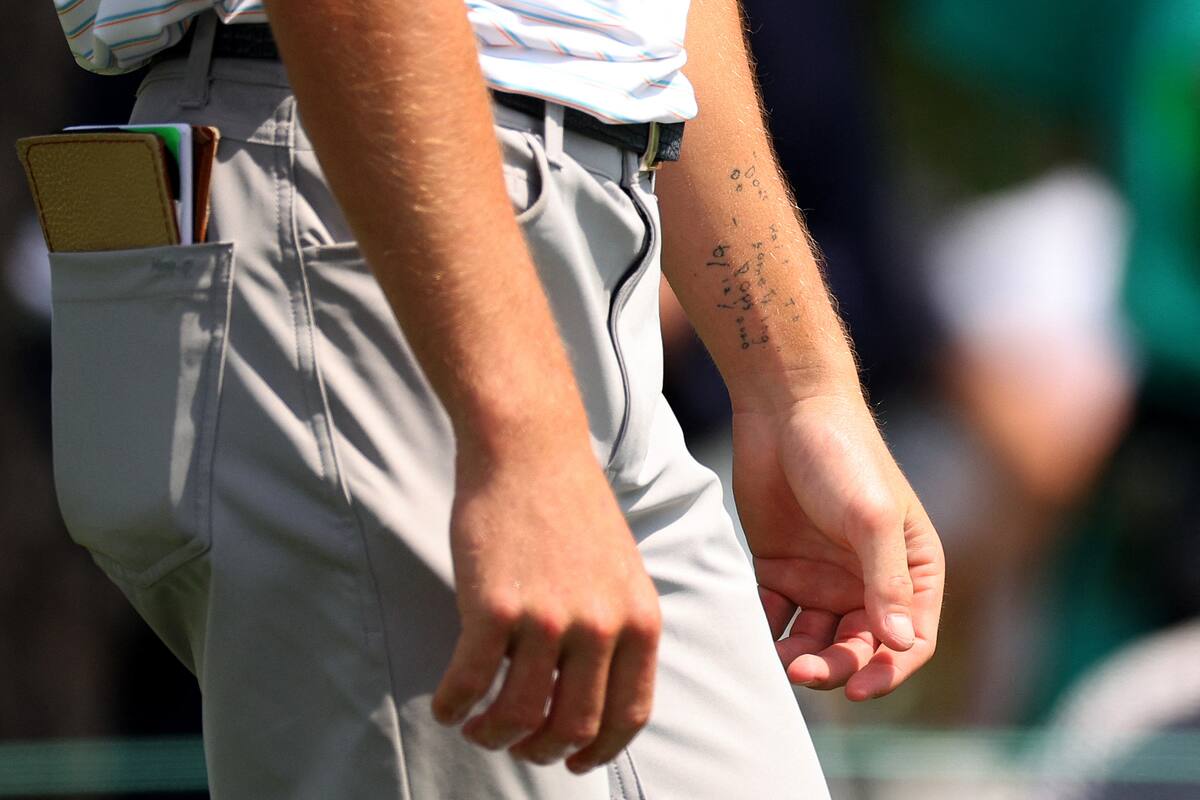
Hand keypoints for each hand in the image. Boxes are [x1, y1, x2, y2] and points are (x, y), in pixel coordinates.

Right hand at [430, 436, 660, 771]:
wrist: (529, 447)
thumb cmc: (570, 505)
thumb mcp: (620, 570)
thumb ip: (616, 628)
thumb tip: (590, 692)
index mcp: (640, 619)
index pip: (630, 715)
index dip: (600, 752)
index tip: (575, 762)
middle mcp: (602, 626)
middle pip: (575, 727)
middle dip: (542, 749)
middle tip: (516, 743)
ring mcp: (548, 618)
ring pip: (520, 716)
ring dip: (493, 735)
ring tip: (475, 727)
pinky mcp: (494, 607)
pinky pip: (470, 684)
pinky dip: (454, 706)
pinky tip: (445, 705)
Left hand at [732, 390, 943, 699]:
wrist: (784, 408)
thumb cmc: (843, 454)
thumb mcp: (871, 517)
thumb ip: (885, 581)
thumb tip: (901, 643)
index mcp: (912, 568)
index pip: (911, 640)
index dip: (889, 671)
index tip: (858, 690)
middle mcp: (869, 580)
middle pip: (859, 647)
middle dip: (836, 667)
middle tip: (803, 670)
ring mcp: (823, 575)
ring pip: (816, 640)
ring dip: (801, 657)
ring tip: (778, 658)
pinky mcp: (779, 568)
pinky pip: (776, 616)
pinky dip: (768, 631)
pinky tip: (756, 630)